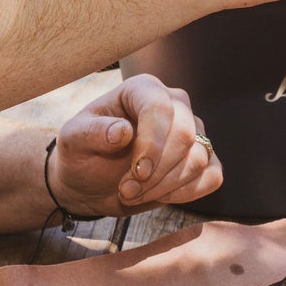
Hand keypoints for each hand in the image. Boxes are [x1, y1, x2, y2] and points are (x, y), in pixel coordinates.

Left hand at [47, 74, 223, 215]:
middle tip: (126, 190)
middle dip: (156, 171)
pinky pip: (212, 176)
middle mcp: (174, 104)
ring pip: (199, 159)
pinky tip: (159, 195)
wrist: (90, 180)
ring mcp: (193, 131)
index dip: (152, 143)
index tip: (136, 173)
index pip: (159, 108)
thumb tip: (122, 131)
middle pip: (185, 135)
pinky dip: (187, 192)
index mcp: (142, 90)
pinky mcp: (202, 159)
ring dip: (165, 186)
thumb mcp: (73, 140)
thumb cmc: (82, 153)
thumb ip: (93, 132)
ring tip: (134, 193)